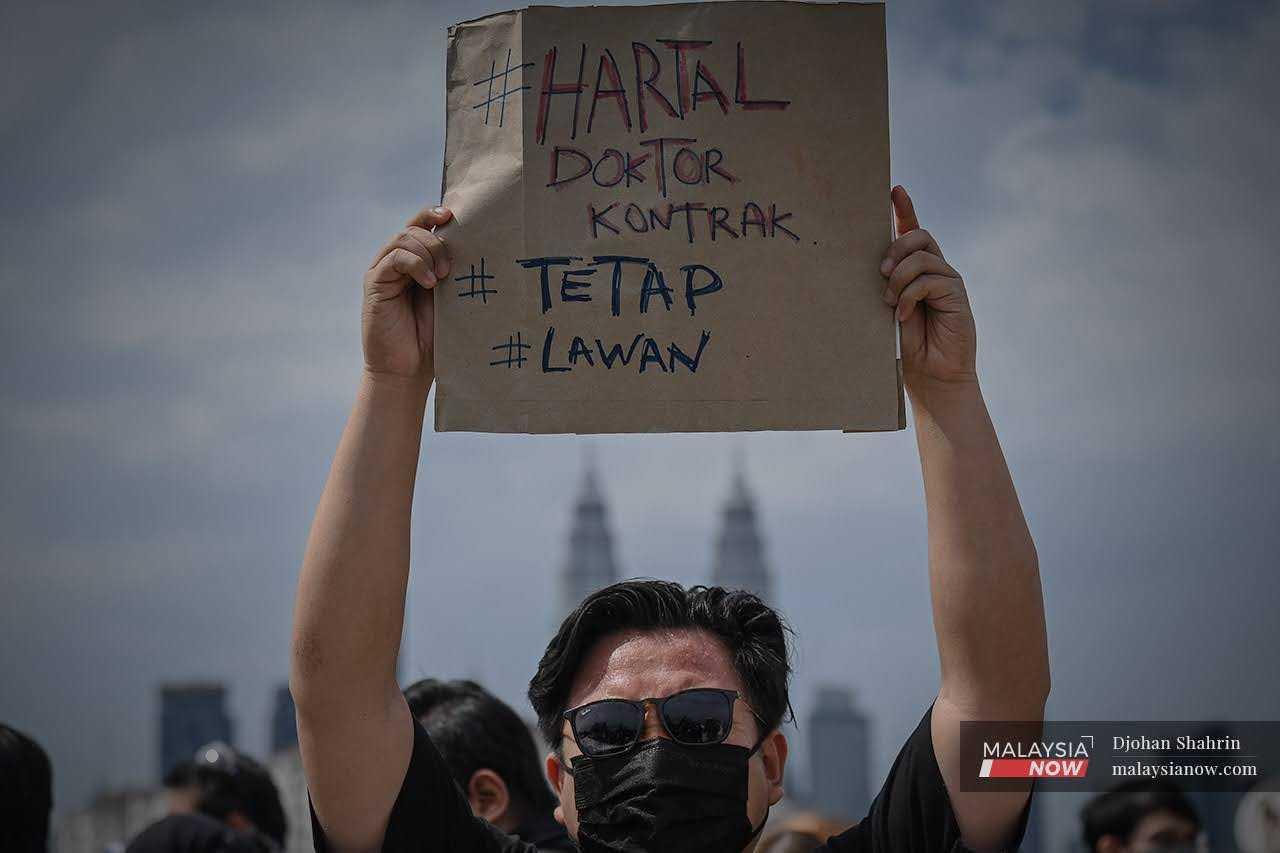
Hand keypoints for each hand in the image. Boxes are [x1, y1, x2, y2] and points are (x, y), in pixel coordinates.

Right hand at [362, 206, 453, 380]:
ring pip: (404, 238)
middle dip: (437, 241)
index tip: (453, 214)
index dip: (433, 214)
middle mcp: (396, 262)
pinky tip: (430, 283)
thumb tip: (477, 246)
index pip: (420, 225)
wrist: (407, 370)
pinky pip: (394, 258)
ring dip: (428, 252)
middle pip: (414, 228)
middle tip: (452, 269)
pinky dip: (415, 264)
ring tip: (443, 278)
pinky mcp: (374, 283)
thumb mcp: (449, 299)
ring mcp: (383, 271)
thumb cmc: (432, 338)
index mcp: (415, 262)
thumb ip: (452, 273)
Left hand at [881, 187, 976, 389]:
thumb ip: (888, 284)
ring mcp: (948, 280)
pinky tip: (903, 314)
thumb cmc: (907, 345)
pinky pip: (929, 279)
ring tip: (890, 302)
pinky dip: (910, 295)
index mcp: (917, 270)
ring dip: (899, 277)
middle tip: (880, 273)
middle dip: (895, 248)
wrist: (932, 376)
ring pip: (922, 256)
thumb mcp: (890, 309)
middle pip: (919, 235)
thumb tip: (873, 265)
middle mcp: (936, 269)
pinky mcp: (957, 294)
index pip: (913, 231)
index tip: (894, 190)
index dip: (905, 209)